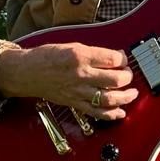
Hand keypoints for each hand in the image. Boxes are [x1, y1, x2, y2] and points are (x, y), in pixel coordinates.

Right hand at [0, 41, 138, 119]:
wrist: (27, 72)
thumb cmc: (46, 57)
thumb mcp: (71, 46)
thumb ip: (93, 53)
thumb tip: (113, 57)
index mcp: (80, 56)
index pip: (113, 58)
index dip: (123, 58)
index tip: (123, 59)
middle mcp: (81, 75)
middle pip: (115, 80)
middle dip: (127, 77)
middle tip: (128, 75)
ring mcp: (79, 91)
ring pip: (110, 98)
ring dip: (126, 97)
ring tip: (132, 93)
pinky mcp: (75, 103)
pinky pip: (97, 112)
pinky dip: (112, 114)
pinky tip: (120, 112)